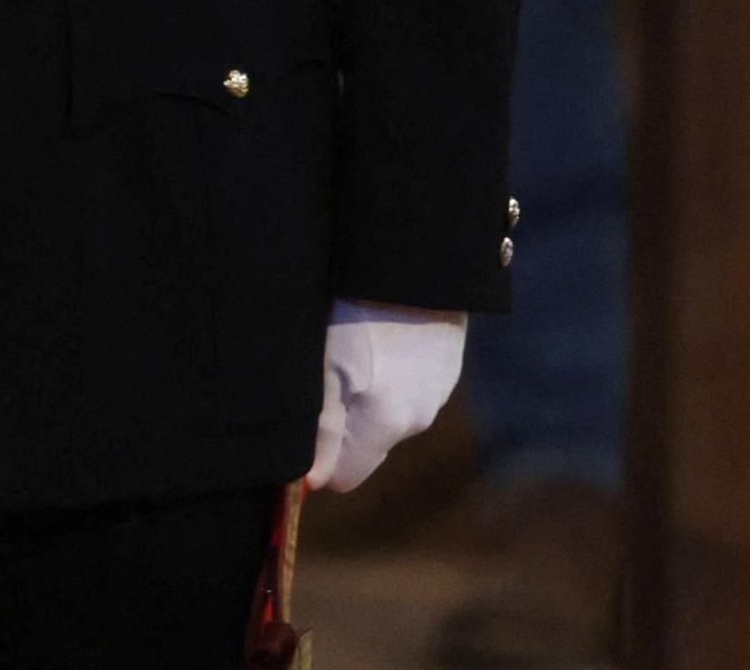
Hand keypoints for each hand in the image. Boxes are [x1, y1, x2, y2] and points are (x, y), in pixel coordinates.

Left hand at [306, 300, 466, 492]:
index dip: (319, 458)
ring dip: (368, 398)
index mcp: (383, 424)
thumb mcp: (329, 366)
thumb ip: (322, 430)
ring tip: (353, 349)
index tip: (304, 427)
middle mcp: (414, 421)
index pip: (343, 477)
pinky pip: (410, 390)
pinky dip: (393, 376)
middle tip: (324, 377)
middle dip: (342, 426)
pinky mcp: (446, 371)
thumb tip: (310, 484)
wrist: (419, 266)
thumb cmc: (362, 311)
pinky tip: (382, 341)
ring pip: (387, 417)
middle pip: (365, 448)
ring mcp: (435, 396)